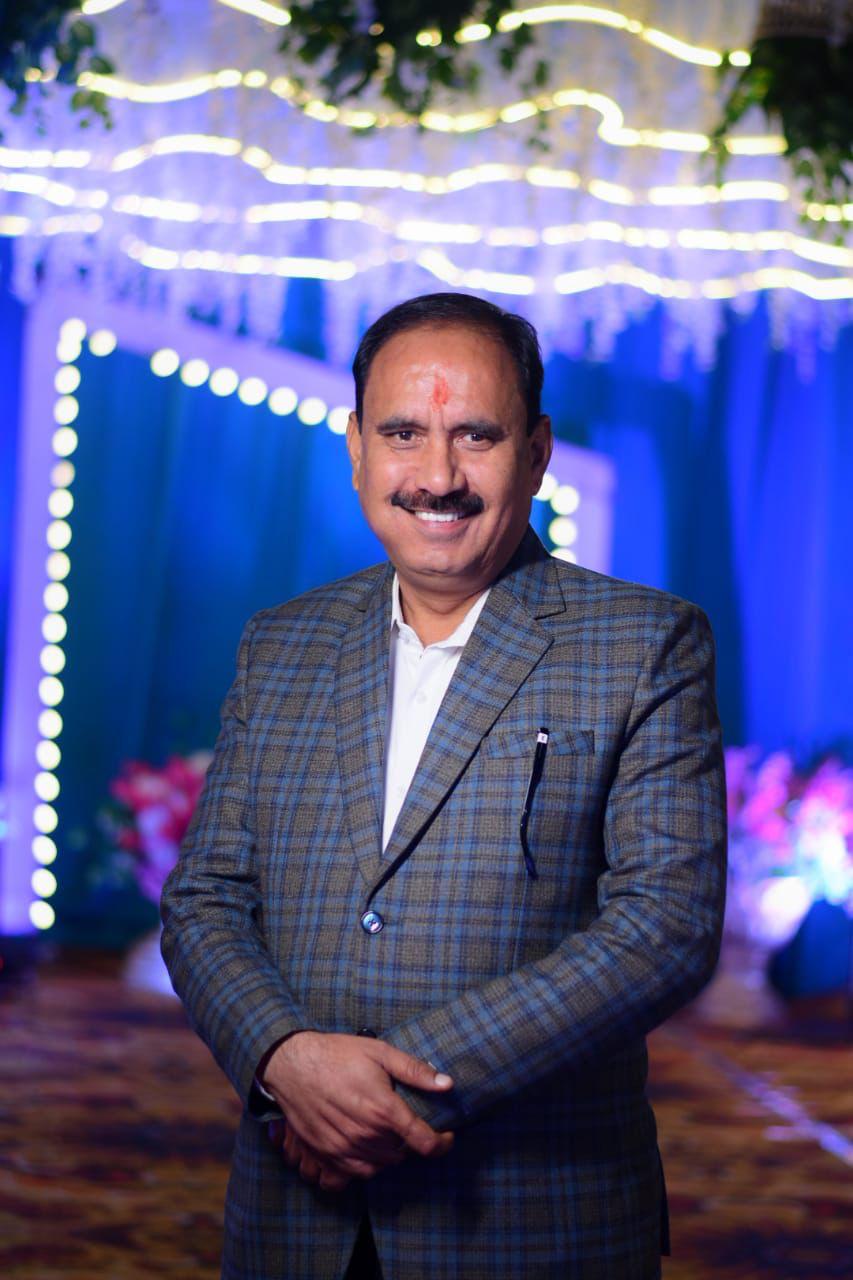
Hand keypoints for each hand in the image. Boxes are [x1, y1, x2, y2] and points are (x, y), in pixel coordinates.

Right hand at [261, 1031, 454, 1180]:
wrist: (291, 1064)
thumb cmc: (337, 1054)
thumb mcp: (380, 1052)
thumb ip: (415, 1070)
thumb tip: (448, 1084)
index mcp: (383, 1109)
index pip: (424, 1141)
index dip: (442, 1143)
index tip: (447, 1135)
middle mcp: (365, 1134)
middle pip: (403, 1153)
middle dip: (411, 1140)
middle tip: (406, 1122)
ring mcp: (344, 1148)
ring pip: (382, 1164)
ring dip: (390, 1152)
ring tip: (386, 1130)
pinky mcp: (327, 1155)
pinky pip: (358, 1173)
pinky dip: (368, 1163)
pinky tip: (366, 1144)